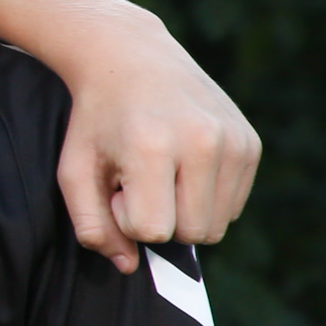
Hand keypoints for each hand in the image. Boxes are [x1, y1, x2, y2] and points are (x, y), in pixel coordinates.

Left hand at [58, 23, 259, 272]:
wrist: (129, 57)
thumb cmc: (95, 119)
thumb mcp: (74, 169)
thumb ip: (90, 226)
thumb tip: (128, 267)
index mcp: (153, 148)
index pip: (153, 231)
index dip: (127, 219)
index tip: (114, 188)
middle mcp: (202, 142)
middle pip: (192, 234)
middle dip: (161, 220)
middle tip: (137, 182)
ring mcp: (233, 141)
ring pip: (218, 226)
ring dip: (185, 212)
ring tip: (160, 173)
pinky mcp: (251, 143)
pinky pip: (234, 206)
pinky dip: (207, 197)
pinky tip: (183, 164)